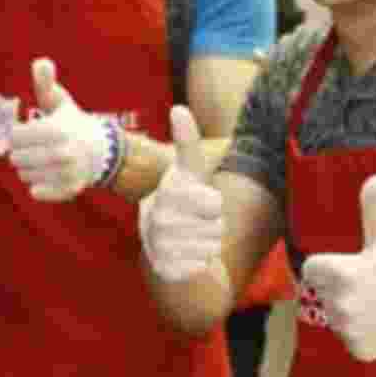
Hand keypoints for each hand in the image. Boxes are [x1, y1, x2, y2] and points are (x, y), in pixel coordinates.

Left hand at [9, 58, 109, 200]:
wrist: (102, 151)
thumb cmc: (73, 124)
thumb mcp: (60, 102)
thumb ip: (46, 83)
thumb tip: (40, 62)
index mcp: (55, 129)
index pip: (14, 137)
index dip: (18, 135)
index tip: (28, 134)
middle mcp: (61, 152)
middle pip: (16, 158)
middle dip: (21, 153)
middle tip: (32, 150)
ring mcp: (66, 172)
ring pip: (24, 176)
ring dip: (27, 170)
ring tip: (39, 163)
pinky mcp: (68, 189)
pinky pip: (37, 192)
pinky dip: (37, 187)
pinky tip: (45, 179)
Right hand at [139, 106, 223, 281]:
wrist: (163, 244)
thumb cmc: (183, 201)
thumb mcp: (188, 171)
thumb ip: (187, 142)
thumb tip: (179, 107)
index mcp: (167, 192)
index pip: (213, 201)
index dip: (212, 203)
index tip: (200, 201)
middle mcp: (158, 217)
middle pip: (217, 224)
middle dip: (213, 224)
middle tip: (195, 222)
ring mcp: (159, 245)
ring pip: (212, 245)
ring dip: (207, 244)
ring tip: (190, 238)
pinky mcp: (165, 269)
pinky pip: (202, 265)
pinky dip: (200, 263)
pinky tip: (185, 256)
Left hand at [301, 175, 375, 359]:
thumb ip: (373, 208)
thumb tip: (374, 178)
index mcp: (340, 273)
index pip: (311, 270)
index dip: (329, 266)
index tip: (353, 266)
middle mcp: (340, 304)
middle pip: (323, 294)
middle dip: (341, 289)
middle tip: (372, 285)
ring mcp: (349, 330)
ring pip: (336, 318)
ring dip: (351, 312)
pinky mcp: (359, 350)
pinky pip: (349, 339)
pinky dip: (363, 334)